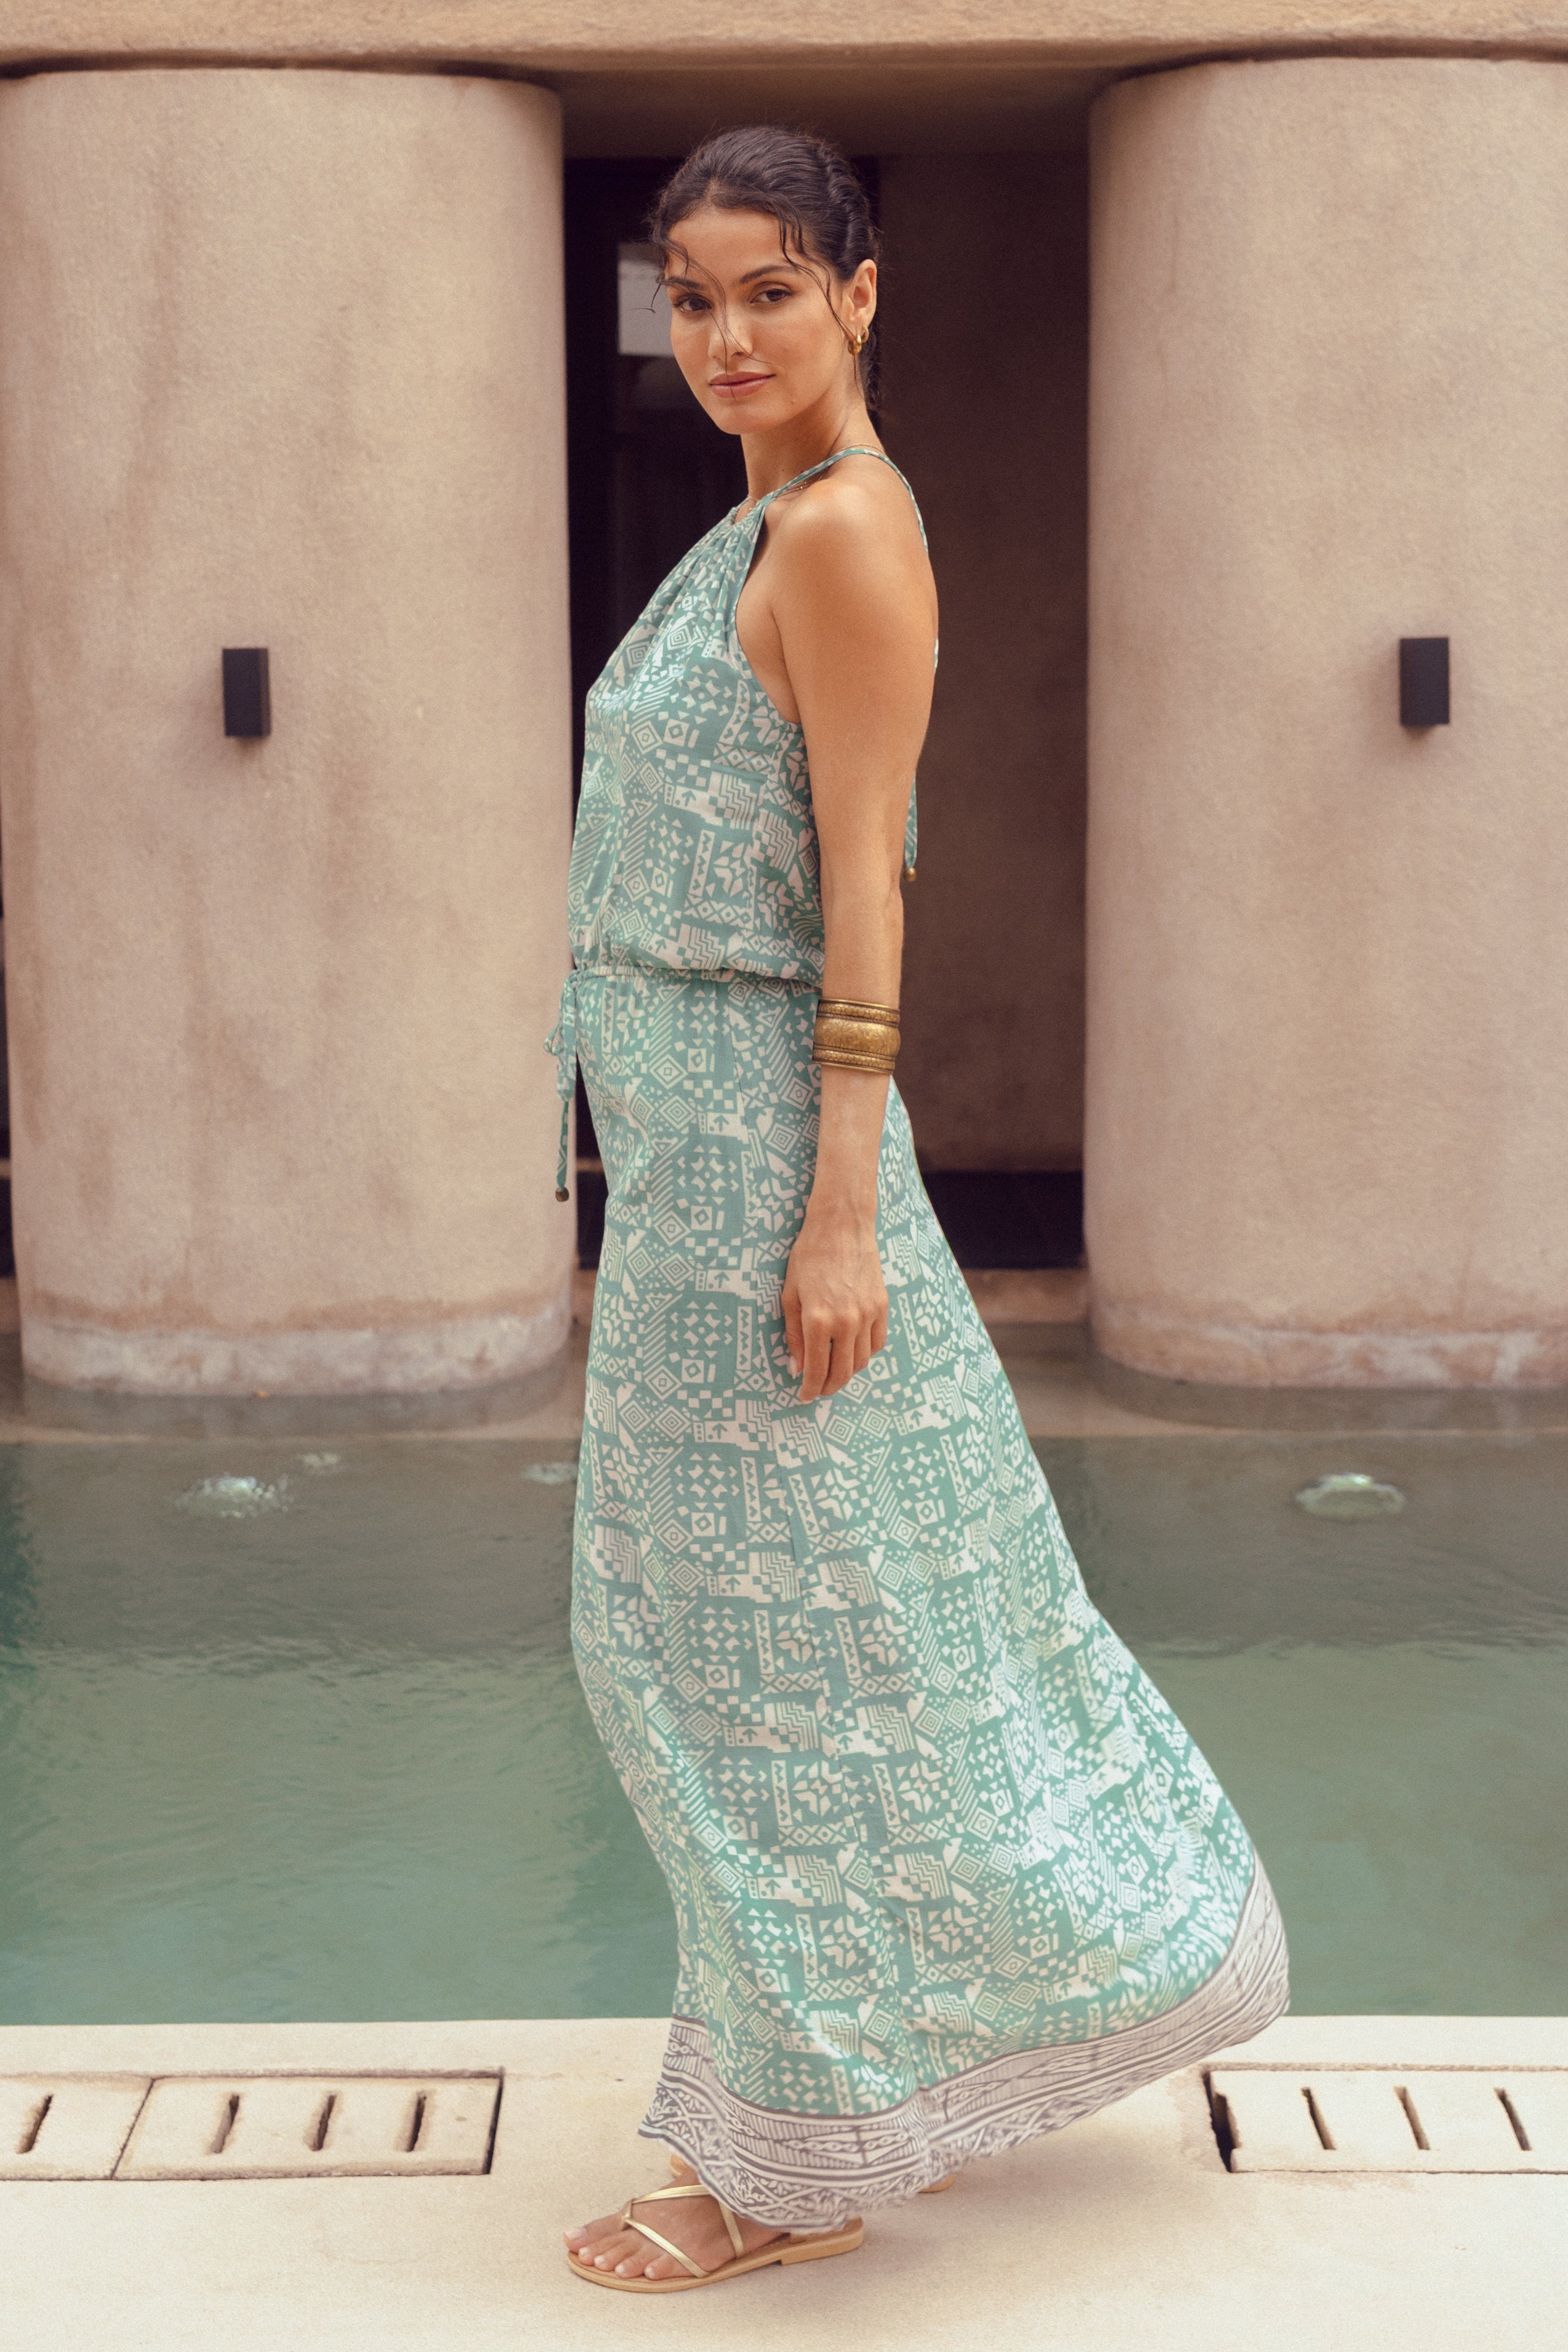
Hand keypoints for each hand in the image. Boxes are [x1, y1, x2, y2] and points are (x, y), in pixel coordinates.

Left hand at [781, 1192, 888, 1401]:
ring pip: (862, 1361)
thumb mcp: (789, 1295)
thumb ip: (792, 1335)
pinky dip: (865, 1354)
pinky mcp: (882, 1306)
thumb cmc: (808, 1257)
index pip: (815, 1370)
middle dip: (828, 1387)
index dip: (809, 1389)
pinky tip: (852, 1351)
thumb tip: (795, 1368)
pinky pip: (877, 1343)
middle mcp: (846, 1322)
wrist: (841, 1226)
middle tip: (818, 1391)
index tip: (803, 1397)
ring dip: (847, 1373)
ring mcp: (868, 1315)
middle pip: (842, 1372)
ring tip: (833, 1372)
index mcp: (818, 1320)